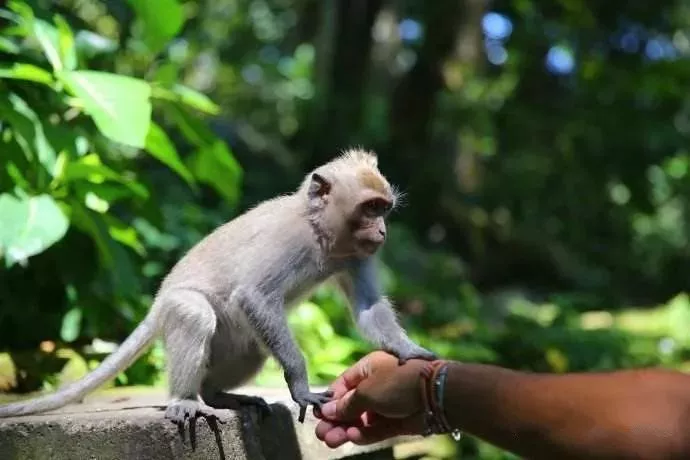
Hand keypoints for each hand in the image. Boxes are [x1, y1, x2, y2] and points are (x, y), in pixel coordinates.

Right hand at [313, 350, 428, 447]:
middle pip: (350, 404)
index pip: (343, 384)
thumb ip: (346, 404)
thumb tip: (327, 410)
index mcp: (369, 368)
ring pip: (361, 419)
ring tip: (331, 441)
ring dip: (346, 429)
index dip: (330, 400)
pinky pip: (375, 429)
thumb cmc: (397, 382)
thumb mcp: (366, 391)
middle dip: (335, 419)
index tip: (318, 414)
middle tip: (321, 434)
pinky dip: (363, 434)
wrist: (435, 394)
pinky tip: (352, 438)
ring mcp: (387, 404)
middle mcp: (377, 385)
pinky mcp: (397, 421)